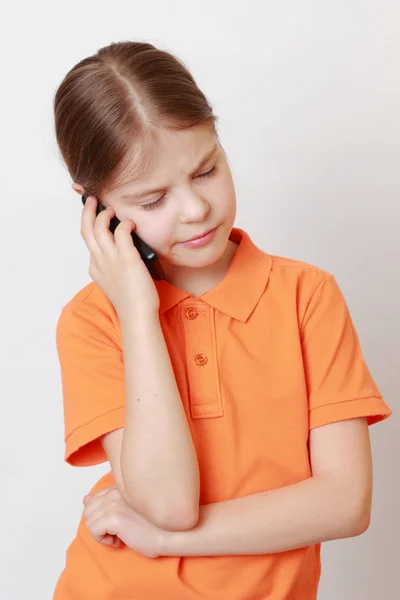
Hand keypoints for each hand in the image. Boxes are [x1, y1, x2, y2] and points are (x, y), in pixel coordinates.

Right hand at [80, 196, 159, 317]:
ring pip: (99, 227)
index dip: (90, 226)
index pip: (89, 242)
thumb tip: (124, 254)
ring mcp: (111, 258)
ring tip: (111, 209)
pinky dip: (124, 224)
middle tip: (92, 201)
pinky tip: (130, 223)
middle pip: (86, 230)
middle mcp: (99, 261)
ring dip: (103, 214)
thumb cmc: (131, 301)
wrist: (137, 314)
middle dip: (87, 212)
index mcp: (95, 268)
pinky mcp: (127, 257)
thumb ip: (114, 267)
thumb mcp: (116, 282)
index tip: (95, 217)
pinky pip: (121, 232)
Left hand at [83, 485, 165, 557]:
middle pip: (88, 511)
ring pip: (89, 521)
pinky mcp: (114, 517)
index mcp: (119, 487)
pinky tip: (120, 540)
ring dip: (102, 533)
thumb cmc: (151, 525)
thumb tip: (85, 498)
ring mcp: (114, 502)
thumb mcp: (126, 511)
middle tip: (119, 530)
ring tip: (121, 535)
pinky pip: (94, 531)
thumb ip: (106, 501)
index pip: (93, 499)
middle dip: (100, 524)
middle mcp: (116, 491)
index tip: (119, 523)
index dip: (102, 516)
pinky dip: (104, 540)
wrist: (169, 535)